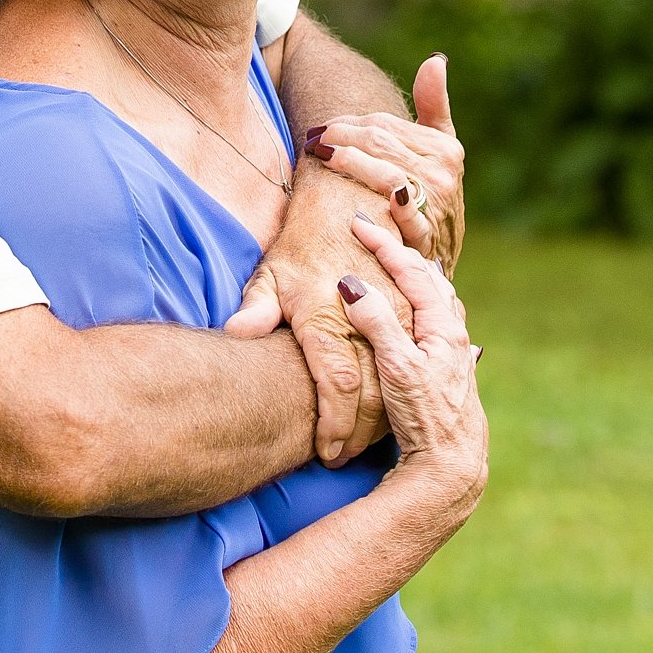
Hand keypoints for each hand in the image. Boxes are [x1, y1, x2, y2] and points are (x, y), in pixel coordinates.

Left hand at [224, 166, 402, 466]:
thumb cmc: (303, 238)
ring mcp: (395, 311)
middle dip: (358, 434)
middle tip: (342, 459)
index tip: (326, 453)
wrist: (351, 192)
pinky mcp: (416, 305)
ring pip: (397, 379)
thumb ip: (256, 308)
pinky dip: (404, 386)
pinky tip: (393, 410)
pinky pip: (416, 354)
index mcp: (326, 315)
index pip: (336, 386)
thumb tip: (236, 335)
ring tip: (365, 445)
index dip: (333, 427)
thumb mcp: (273, 270)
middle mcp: (365, 316)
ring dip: (383, 417)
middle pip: (370, 395)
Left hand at [303, 54, 465, 270]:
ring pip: (383, 169)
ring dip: (347, 160)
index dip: (349, 123)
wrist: (439, 258)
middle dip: (341, 137)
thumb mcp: (439, 151)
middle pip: (379, 142)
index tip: (324, 128)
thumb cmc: (431, 199)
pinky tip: (352, 189)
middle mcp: (443, 173)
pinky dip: (380, 201)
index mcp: (446, 149)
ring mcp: (435, 204)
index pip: (385, 124)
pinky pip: (400, 211)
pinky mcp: (425, 236)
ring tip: (317, 154)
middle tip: (312, 139)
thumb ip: (434, 106)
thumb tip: (435, 60)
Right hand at [336, 216, 487, 520]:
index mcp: (443, 326)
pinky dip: (425, 304)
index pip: (412, 271)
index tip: (359, 223)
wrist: (453, 466)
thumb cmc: (427, 417)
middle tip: (384, 230)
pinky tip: (426, 316)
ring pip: (438, 301)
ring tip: (408, 262)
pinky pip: (438, 321)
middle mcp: (453, 335)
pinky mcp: (449, 372)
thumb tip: (354, 285)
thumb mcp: (397, 367)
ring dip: (419, 278)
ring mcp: (454, 353)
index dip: (384, 245)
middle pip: (431, 279)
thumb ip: (377, 324)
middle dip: (405, 252)